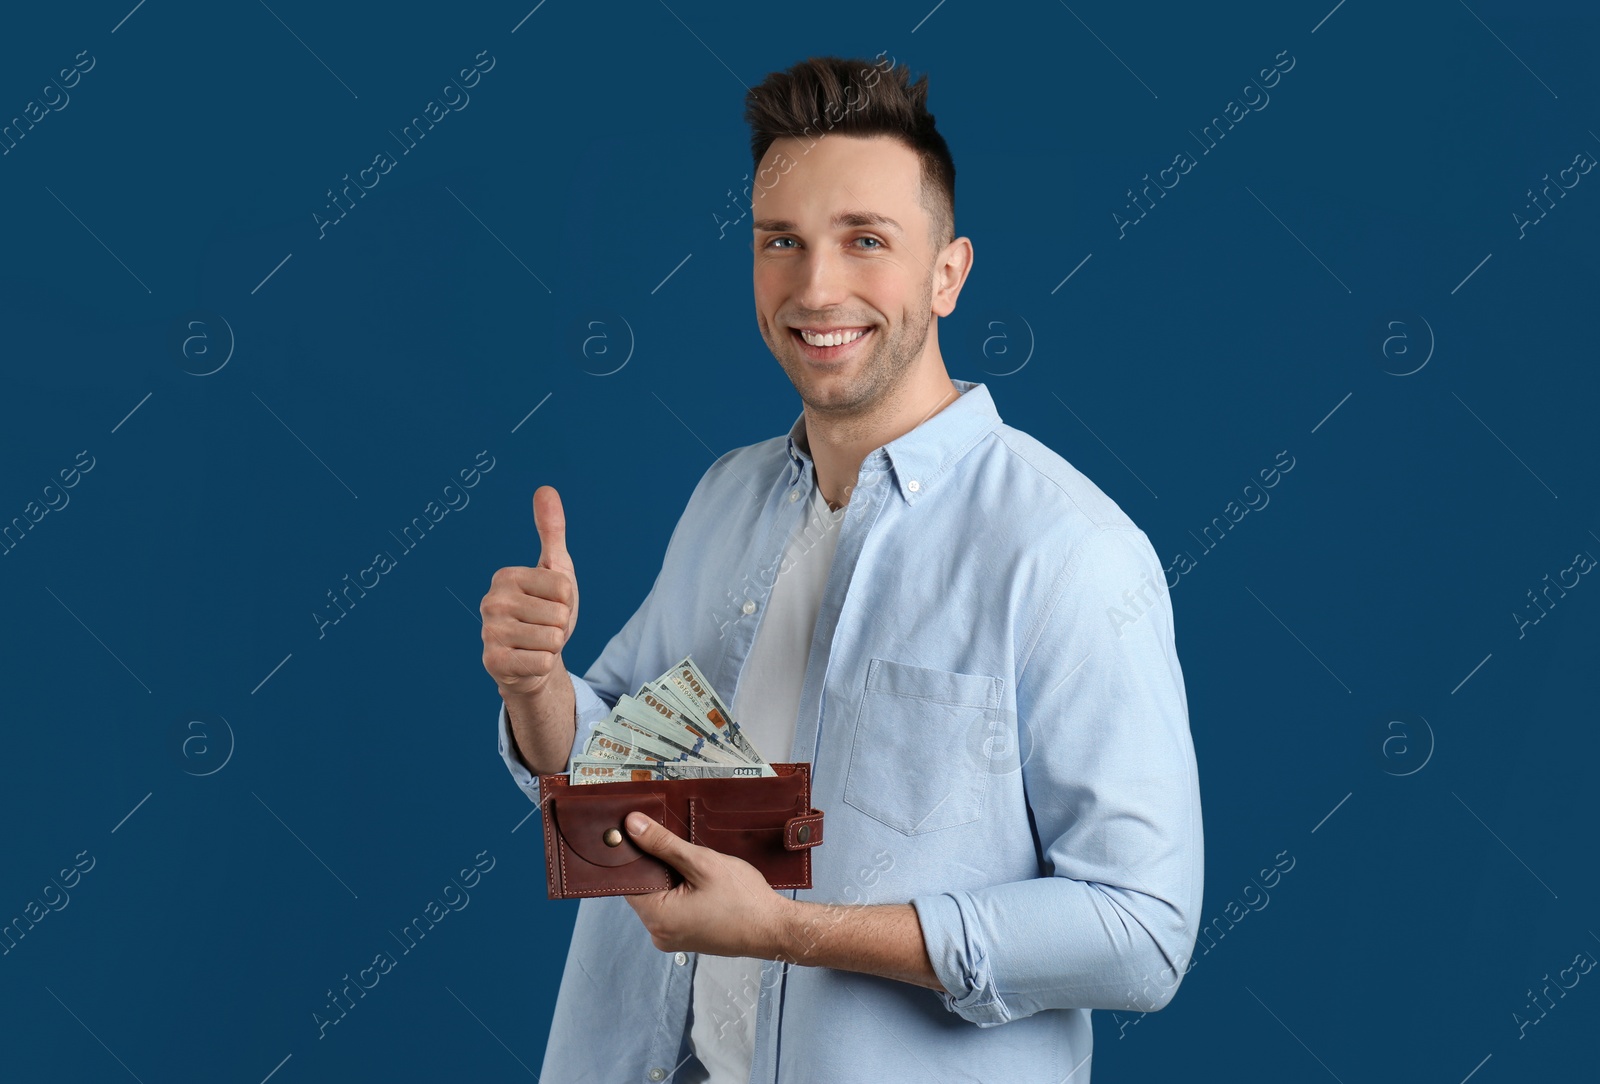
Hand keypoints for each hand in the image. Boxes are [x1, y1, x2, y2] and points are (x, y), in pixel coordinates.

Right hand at [480, 485, 578, 696]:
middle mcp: (492, 601)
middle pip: (560, 614)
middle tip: (543, 627)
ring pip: (554, 638)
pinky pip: (544, 661)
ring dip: (553, 646)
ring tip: (537, 643)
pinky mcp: (494, 662)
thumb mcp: (556, 569)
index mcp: (506, 576)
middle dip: (560, 625)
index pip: (564, 587)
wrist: (531, 660)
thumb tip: (545, 489)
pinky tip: (529, 661)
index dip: (566, 601)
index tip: (550, 604)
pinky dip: (544, 664)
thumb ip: (551, 530)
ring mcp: (490, 633)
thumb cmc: (545, 612)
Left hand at [621, 812, 795, 959]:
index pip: (629, 880)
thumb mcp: (702, 863)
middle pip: (644, 889)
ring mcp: (672, 939)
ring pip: (660, 897)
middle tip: (682, 849)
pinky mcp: (686, 938)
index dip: (635, 855)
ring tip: (698, 867)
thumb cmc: (744, 899)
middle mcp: (659, 933)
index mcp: (658, 918)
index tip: (644, 834)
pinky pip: (673, 909)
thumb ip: (663, 844)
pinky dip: (682, 892)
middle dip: (659, 865)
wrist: (773, 928)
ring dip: (673, 878)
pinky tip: (702, 883)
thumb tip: (632, 826)